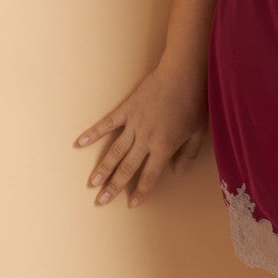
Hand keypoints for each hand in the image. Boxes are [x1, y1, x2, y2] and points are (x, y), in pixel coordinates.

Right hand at [73, 63, 208, 207]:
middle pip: (128, 167)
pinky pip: (108, 123)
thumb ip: (188, 155)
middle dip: (114, 186)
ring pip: (115, 150)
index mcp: (165, 146)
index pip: (150, 175)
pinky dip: (93, 133)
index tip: (131, 204)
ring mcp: (135, 123)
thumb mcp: (198, 132)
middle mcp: (147, 138)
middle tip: (101, 200)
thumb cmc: (195, 102)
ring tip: (91, 182)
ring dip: (102, 168)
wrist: (184, 73)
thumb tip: (177, 174)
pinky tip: (80, 142)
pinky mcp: (127, 108)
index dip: (141, 191)